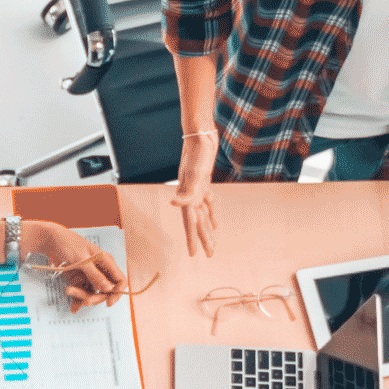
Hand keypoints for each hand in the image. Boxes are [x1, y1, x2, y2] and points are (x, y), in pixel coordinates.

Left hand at [27, 223, 126, 312]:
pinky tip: (71, 302)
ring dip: (82, 296)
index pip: (120, 280)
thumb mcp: (82, 260)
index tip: (108, 303)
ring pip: (93, 292)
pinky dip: (77, 297)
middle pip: (106, 290)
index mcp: (106, 261)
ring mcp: (90, 273)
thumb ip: (95, 275)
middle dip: (95, 297)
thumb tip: (109, 289)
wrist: (49, 239)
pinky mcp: (80, 277)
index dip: (117, 293)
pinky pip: (82, 290)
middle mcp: (101, 268)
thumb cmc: (67, 244)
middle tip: (83, 301)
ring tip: (68, 291)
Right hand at [172, 136, 219, 258]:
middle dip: (202, 239)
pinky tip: (215, 222)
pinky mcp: (203, 182)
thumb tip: (174, 203)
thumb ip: (187, 189)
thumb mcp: (195, 171)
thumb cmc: (197, 151)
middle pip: (197, 221)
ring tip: (211, 244)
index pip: (190, 222)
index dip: (191, 238)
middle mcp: (190, 194)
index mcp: (188, 194)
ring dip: (206, 229)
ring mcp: (197, 188)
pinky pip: (207, 202)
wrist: (200, 133)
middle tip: (209, 255)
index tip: (193, 255)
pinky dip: (211, 213)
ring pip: (202, 214)